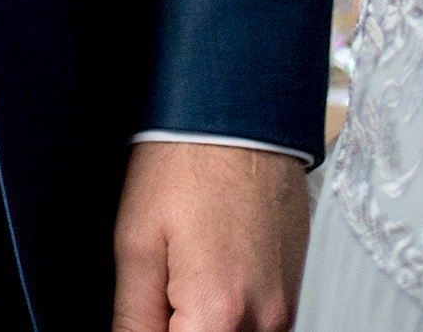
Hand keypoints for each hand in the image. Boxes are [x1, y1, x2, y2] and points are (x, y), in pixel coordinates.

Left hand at [113, 142, 307, 331]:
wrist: (240, 111)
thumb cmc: (188, 158)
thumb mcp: (136, 240)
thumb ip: (132, 316)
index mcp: (217, 313)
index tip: (135, 321)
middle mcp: (263, 322)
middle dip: (174, 330)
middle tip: (155, 297)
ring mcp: (283, 312)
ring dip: (201, 326)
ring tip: (177, 284)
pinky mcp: (291, 298)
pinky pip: (257, 331)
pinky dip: (227, 319)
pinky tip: (202, 283)